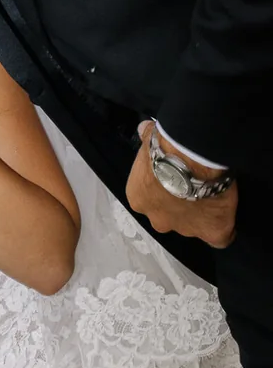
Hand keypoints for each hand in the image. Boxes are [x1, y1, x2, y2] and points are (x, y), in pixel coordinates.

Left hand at [125, 121, 237, 247]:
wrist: (191, 158)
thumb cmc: (165, 147)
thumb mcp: (150, 140)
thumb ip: (147, 140)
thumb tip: (143, 129)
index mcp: (139, 198)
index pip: (150, 199)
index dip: (163, 188)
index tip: (175, 177)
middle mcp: (158, 220)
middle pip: (169, 217)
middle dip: (178, 204)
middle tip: (192, 185)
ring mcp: (185, 229)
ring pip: (192, 226)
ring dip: (200, 213)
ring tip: (212, 194)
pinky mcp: (211, 232)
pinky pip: (219, 237)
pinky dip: (224, 228)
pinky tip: (227, 219)